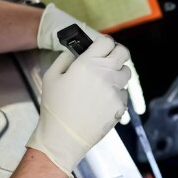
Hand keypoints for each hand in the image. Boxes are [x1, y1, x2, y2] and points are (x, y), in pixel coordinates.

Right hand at [27, 36, 130, 177]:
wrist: (64, 136)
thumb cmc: (54, 107)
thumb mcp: (51, 77)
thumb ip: (65, 58)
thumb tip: (75, 51)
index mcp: (87, 63)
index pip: (107, 41)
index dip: (103, 43)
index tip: (99, 48)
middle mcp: (105, 73)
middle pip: (123, 53)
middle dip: (116, 54)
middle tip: (107, 60)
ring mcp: (115, 90)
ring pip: (126, 73)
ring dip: (117, 74)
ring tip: (104, 83)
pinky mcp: (120, 105)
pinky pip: (123, 93)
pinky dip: (116, 94)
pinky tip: (102, 101)